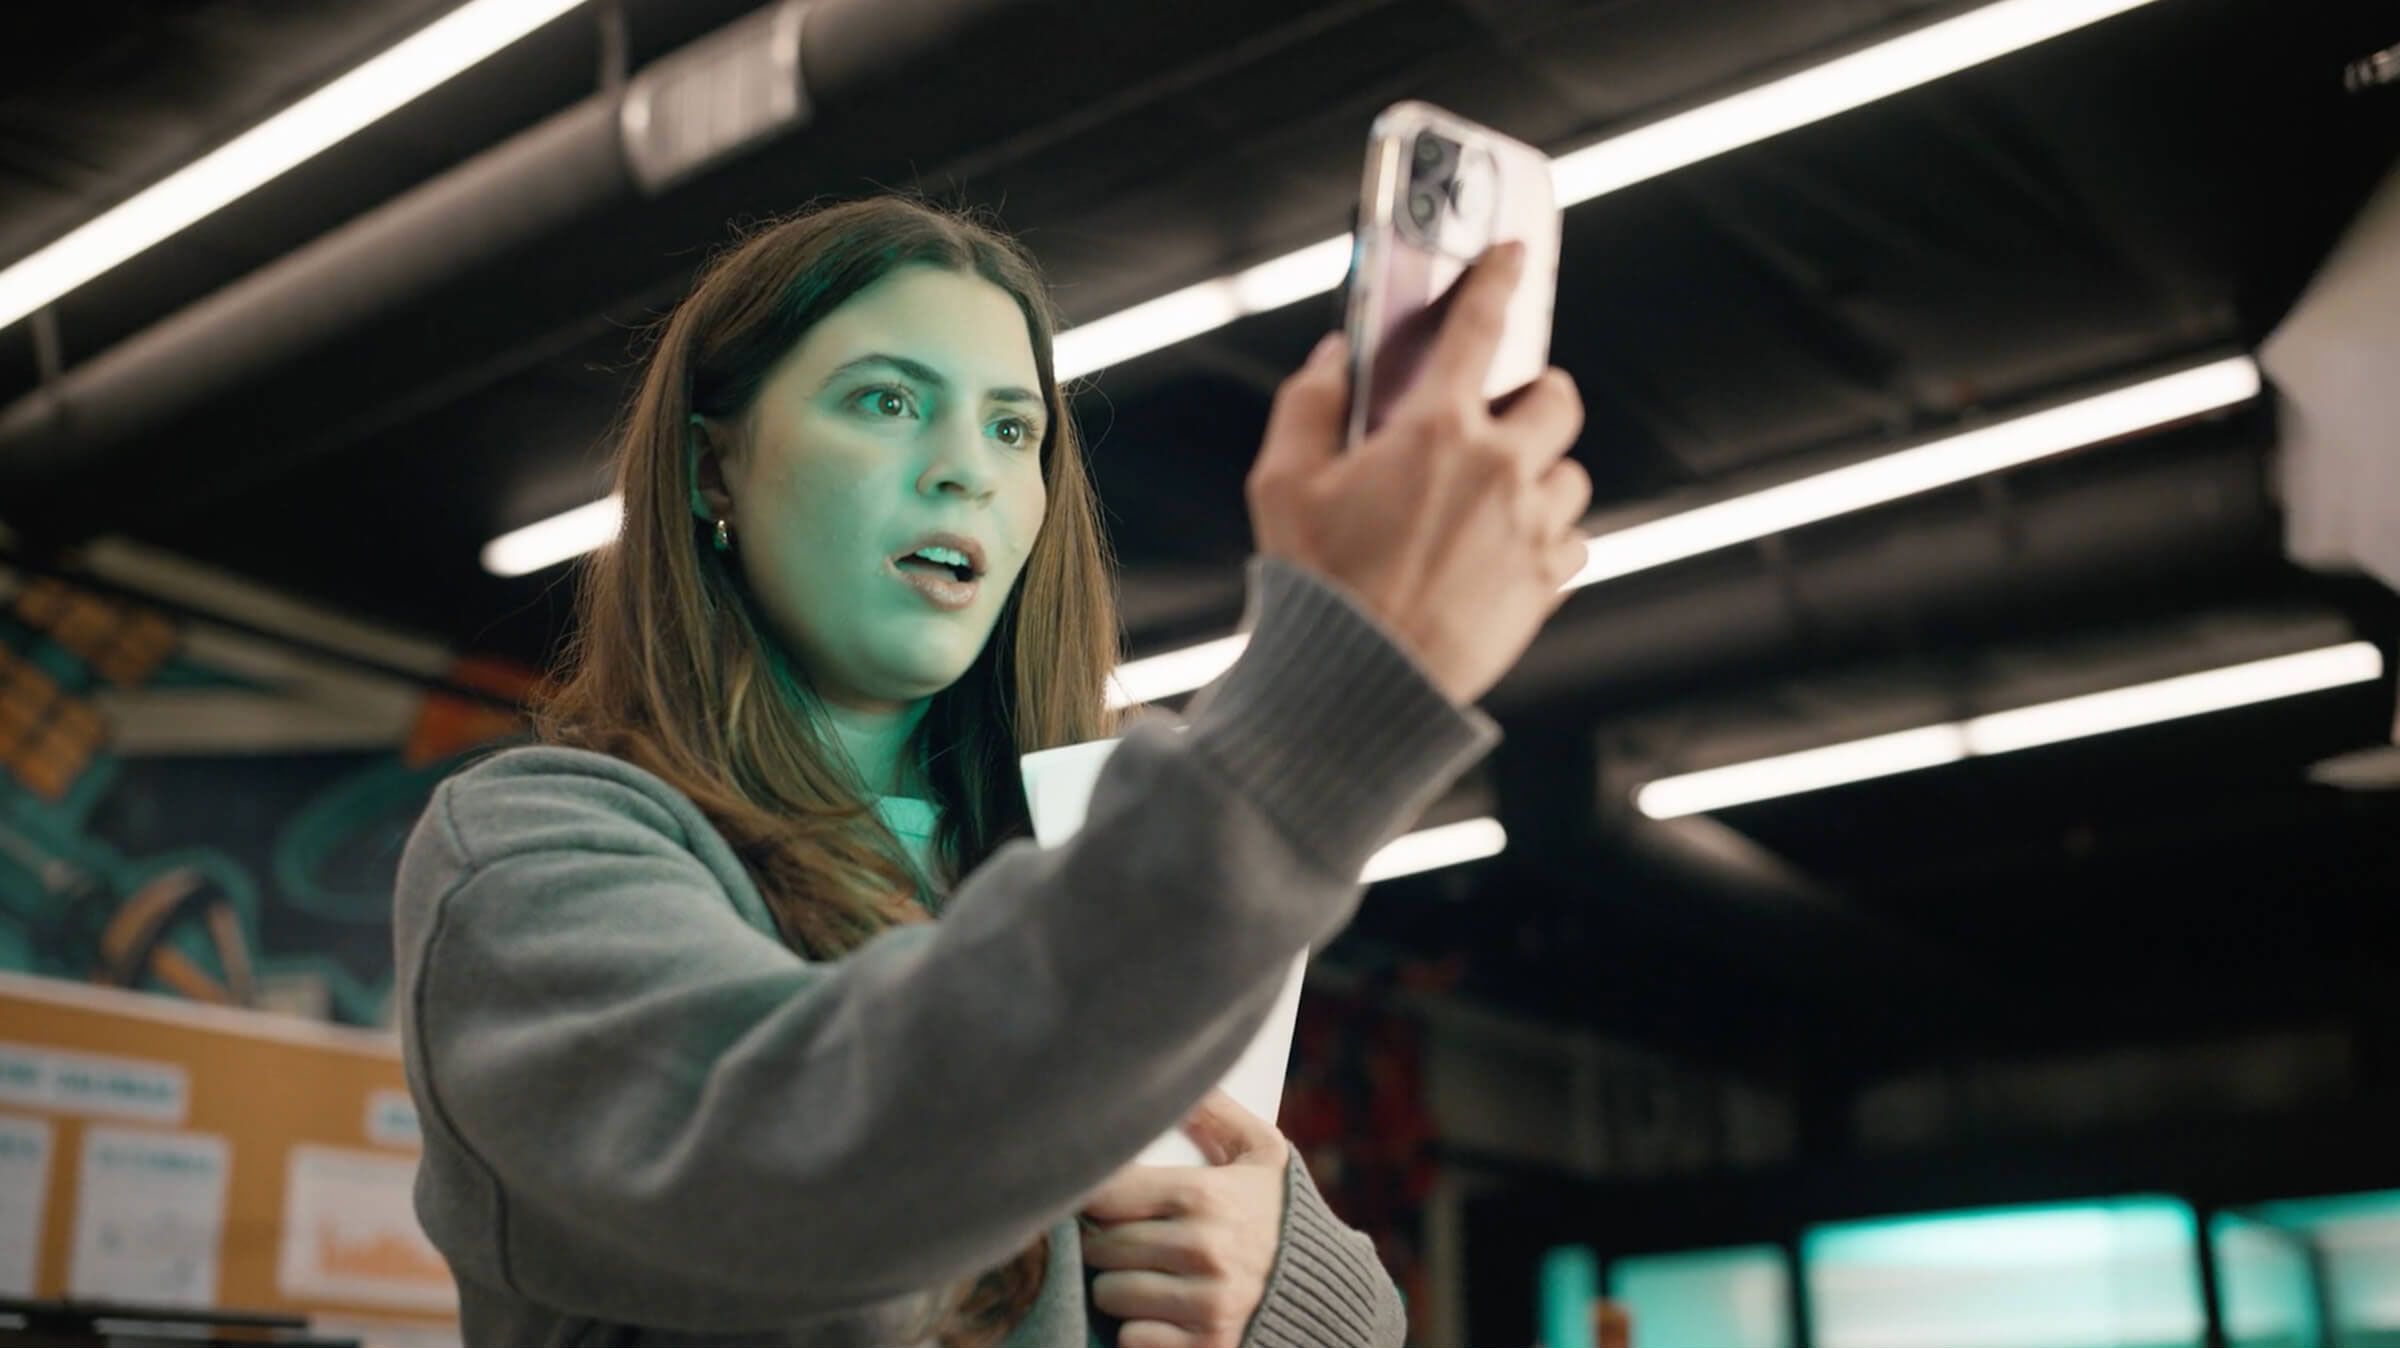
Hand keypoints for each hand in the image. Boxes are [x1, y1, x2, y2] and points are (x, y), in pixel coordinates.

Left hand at [1080, 1089, 1292, 1347]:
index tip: (1099, 1197)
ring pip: (1109, 1293)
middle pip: (1101, 1246)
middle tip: (1131, 1238)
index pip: (1107, 1192)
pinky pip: (1131, 1338)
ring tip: (1149, 1273)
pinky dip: (1140, 1328)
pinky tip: (1166, 1311)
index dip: (1093, 1194)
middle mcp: (1204, 1251)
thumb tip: (1177, 1077)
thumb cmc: (1284, 1216)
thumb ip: (1217, 1112)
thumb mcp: (1263, 1154)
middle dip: (1108, 1241)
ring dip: (1119, 1286)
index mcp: (1207, 1196)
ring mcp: (1205, 1306)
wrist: (1332, 1295)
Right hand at [1246, 241, 1589, 705]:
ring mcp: (1530, 529)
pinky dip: (1546, 542)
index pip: (1479, 326)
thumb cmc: (1315, 584)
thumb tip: (1336, 357)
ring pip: (1569, 475)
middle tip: (1496, 418)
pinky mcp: (1545, 585)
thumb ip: (1307, 405)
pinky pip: (1572, 543)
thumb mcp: (1280, 485)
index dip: (1498, 278)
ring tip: (1490, 502)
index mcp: (1434, 430)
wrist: (1357, 685)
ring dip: (1539, 476)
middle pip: (1558, 399)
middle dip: (1533, 398)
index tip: (1513, 253)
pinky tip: (1500, 556)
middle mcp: (1498, 469)